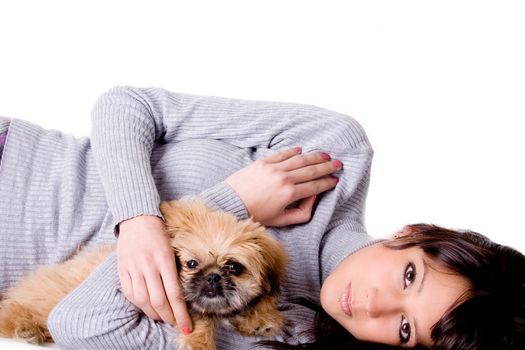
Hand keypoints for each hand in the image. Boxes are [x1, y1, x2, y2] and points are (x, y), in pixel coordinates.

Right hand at [116, 215, 191, 334]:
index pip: (175, 294)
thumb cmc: (160, 233)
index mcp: (165, 260)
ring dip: (153, 313)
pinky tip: (146, 306)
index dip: (181, 313)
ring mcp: (133, 268)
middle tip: (176, 323)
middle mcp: (148, 265)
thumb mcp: (173, 249)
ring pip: (143, 300)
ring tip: (162, 317)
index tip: (187, 326)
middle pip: (159, 301)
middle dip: (169, 317)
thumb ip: (175, 271)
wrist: (137, 217)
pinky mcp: (122, 269)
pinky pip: (129, 293)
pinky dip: (138, 304)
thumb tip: (180, 296)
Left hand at [226, 147, 341, 226]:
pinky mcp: (263, 162)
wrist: (231, 203)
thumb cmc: (257, 214)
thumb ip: (302, 212)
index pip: (315, 185)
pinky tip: (301, 150)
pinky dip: (293, 151)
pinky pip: (283, 154)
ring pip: (299, 159)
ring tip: (325, 156)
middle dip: (326, 167)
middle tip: (337, 164)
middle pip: (311, 169)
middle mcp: (284, 178)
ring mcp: (273, 168)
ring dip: (314, 156)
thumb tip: (314, 198)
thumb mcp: (282, 220)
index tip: (335, 179)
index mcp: (289, 194)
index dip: (327, 182)